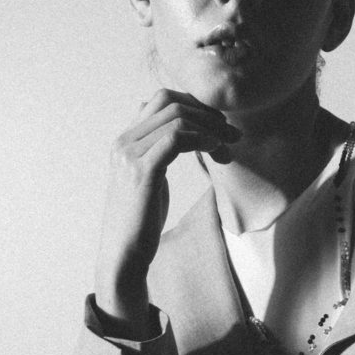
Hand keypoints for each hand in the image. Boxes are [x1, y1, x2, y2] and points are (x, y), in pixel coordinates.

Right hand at [94, 89, 239, 329]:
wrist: (123, 254)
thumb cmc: (141, 221)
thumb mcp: (149, 178)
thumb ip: (157, 152)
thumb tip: (177, 134)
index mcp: (125, 141)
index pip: (160, 99)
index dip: (194, 105)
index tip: (218, 124)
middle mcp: (123, 142)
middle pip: (169, 101)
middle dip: (206, 113)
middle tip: (231, 132)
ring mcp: (130, 155)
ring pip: (176, 117)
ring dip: (210, 127)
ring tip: (228, 144)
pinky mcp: (142, 171)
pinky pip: (177, 138)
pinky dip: (203, 139)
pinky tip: (217, 151)